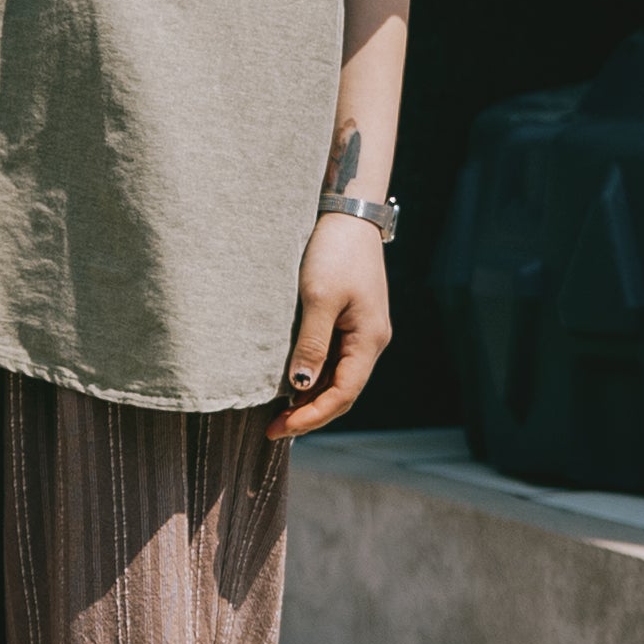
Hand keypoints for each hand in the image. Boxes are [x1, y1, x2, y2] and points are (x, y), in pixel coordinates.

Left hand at [271, 216, 388, 437]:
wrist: (347, 214)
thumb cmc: (334, 252)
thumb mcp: (319, 297)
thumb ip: (312, 343)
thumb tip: (300, 385)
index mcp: (369, 340)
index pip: (343, 394)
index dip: (312, 416)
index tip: (280, 429)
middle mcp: (370, 341)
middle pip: (342, 392)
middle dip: (310, 414)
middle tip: (272, 429)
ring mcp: (361, 332)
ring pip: (337, 378)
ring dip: (310, 398)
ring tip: (277, 414)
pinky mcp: (350, 320)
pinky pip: (333, 359)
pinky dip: (313, 376)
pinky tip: (290, 383)